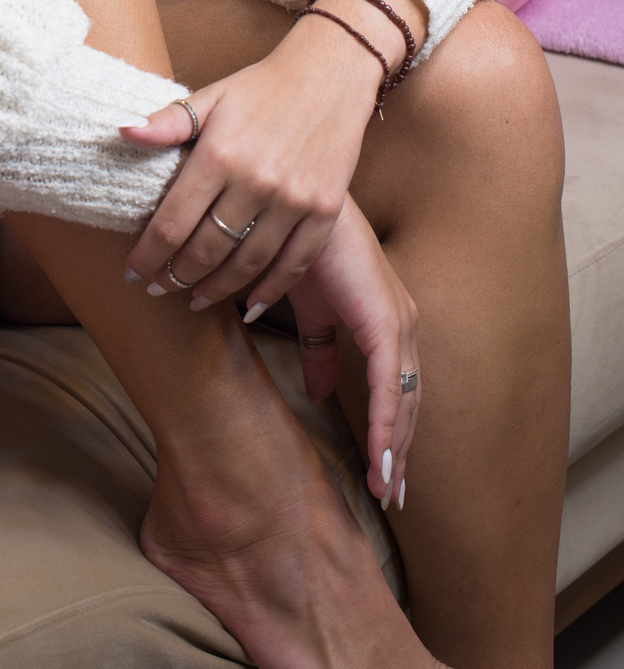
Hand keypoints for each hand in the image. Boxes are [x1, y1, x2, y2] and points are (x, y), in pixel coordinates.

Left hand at [121, 16, 382, 306]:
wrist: (329, 76)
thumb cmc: (261, 88)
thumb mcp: (211, 97)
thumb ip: (168, 123)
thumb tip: (121, 132)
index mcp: (219, 154)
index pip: (173, 222)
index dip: (148, 255)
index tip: (132, 274)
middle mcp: (256, 181)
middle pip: (206, 250)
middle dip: (175, 276)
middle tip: (157, 288)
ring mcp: (293, 200)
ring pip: (247, 264)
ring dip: (216, 289)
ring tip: (194, 297)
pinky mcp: (325, 210)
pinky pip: (294, 263)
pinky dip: (270, 289)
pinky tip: (249, 304)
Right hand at [281, 196, 418, 508]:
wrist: (296, 207)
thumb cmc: (301, 248)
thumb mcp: (307, 310)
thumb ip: (318, 349)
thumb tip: (317, 393)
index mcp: (385, 322)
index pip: (395, 391)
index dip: (390, 434)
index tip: (381, 475)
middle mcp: (401, 324)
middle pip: (408, 403)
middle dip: (398, 452)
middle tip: (389, 496)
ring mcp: (398, 322)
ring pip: (404, 400)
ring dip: (395, 447)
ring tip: (384, 487)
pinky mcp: (385, 320)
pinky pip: (390, 384)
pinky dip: (385, 423)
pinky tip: (380, 453)